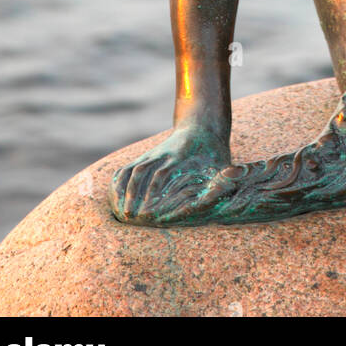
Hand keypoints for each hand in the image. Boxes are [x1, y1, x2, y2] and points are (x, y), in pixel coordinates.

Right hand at [108, 123, 229, 224]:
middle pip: (144, 174)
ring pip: (133, 171)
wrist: (203, 127)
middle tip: (130, 219)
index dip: (154, 194)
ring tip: (122, 214)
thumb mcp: (223, 165)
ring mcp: (153, 155)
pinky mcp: (145, 158)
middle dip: (135, 196)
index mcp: (182, 156)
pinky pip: (126, 170)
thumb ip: (226, 176)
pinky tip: (115, 201)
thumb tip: (230, 181)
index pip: (162, 174)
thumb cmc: (215, 154)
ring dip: (125, 192)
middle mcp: (165, 155)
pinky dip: (118, 184)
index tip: (147, 213)